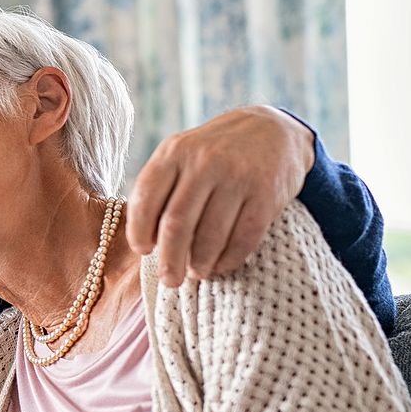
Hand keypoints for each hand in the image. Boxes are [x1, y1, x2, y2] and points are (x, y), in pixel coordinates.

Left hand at [128, 105, 313, 285]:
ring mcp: (238, 177)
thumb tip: (143, 241)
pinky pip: (244, 238)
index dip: (139, 230)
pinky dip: (229, 259)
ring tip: (195, 273)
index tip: (143, 250)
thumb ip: (159, 188)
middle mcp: (204, 162)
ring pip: (211, 235)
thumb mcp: (180, 155)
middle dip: (170, 259)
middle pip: (177, 223)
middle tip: (170, 280)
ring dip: (200, 263)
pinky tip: (220, 266)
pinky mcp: (267, 194)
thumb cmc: (212, 154)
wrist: (271, 131)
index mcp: (174, 152)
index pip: (146, 197)